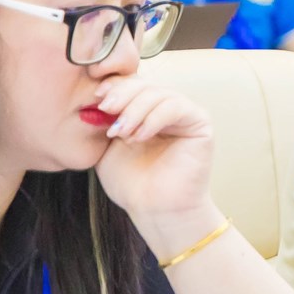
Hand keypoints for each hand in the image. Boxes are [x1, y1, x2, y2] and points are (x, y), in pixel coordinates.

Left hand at [90, 75, 216, 239]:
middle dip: (122, 95)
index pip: (131, 84)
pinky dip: (153, 119)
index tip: (96, 98)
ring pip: (159, 94)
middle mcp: (166, 108)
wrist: (153, 209)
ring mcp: (184, 114)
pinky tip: (139, 136)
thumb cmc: (131, 183)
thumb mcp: (106, 145)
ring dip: (135, 110)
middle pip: (144, 84)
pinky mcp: (200, 123)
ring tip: (121, 133)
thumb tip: (93, 98)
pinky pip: (175, 107)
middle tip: (106, 110)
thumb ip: (102, 120)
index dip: (114, 85)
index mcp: (144, 111)